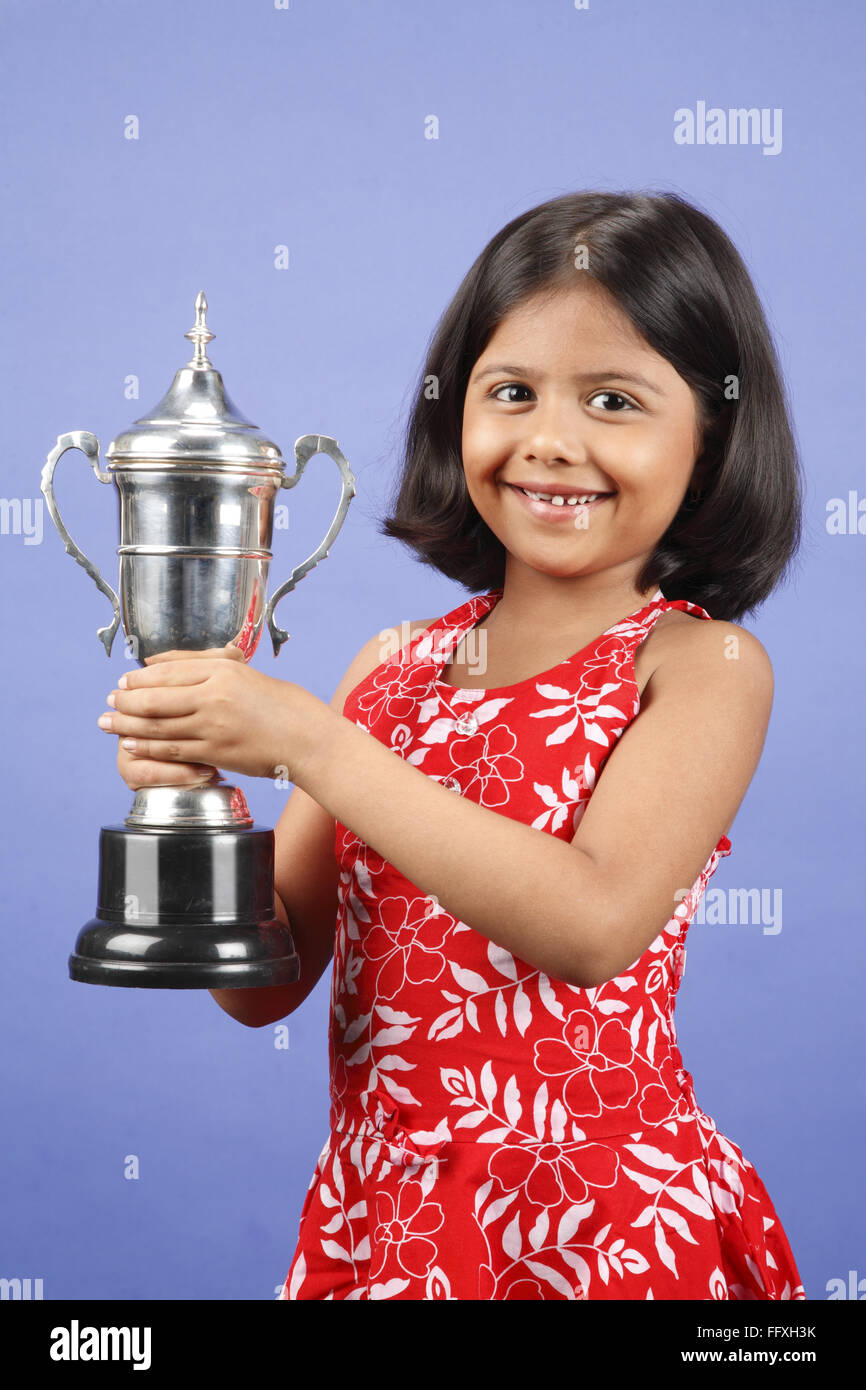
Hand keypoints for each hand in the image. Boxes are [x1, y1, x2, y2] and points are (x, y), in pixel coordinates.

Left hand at [97, 643, 307, 781]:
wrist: (309, 740)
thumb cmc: (285, 706)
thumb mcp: (248, 674)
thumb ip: (214, 666)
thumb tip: (172, 664)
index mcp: (224, 669)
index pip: (170, 670)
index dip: (141, 677)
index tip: (124, 680)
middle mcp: (215, 694)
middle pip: (157, 696)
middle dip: (127, 700)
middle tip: (109, 701)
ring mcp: (213, 725)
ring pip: (159, 724)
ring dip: (129, 724)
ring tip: (108, 723)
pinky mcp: (216, 752)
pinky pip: (173, 749)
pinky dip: (148, 746)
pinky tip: (132, 745)